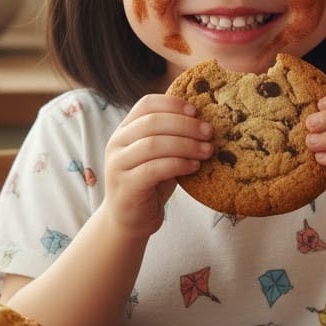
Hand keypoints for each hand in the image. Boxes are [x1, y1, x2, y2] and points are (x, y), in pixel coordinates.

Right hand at [103, 94, 212, 237]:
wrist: (130, 220)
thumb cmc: (150, 184)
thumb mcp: (160, 155)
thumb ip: (171, 137)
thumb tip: (203, 120)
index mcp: (125, 130)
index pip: (146, 104)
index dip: (173, 104)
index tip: (197, 111)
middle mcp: (117, 143)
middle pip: (152, 122)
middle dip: (185, 125)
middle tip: (209, 132)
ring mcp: (118, 164)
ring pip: (154, 144)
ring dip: (186, 145)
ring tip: (207, 150)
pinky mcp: (126, 186)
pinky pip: (154, 169)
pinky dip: (178, 164)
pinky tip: (194, 167)